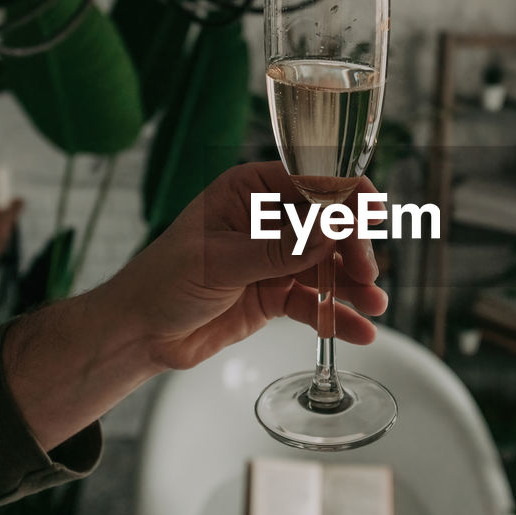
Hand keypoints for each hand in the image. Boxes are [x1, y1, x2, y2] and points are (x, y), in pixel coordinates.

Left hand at [103, 160, 387, 370]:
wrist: (141, 333)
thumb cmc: (163, 281)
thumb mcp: (220, 261)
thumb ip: (278, 249)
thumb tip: (329, 230)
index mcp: (249, 190)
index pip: (310, 181)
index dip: (346, 194)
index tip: (373, 213)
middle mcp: (267, 218)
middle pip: (328, 224)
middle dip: (352, 248)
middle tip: (366, 274)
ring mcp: (274, 257)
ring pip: (328, 264)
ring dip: (353, 285)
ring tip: (374, 306)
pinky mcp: (276, 293)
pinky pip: (316, 300)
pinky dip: (338, 315)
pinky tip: (359, 331)